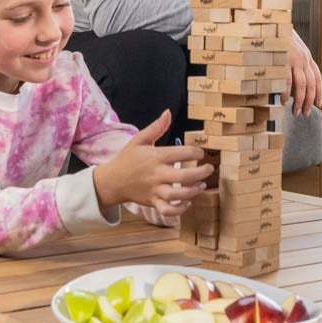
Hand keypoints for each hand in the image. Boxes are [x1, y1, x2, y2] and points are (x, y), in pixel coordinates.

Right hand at [94, 111, 213, 220]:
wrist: (112, 180)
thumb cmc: (128, 158)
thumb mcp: (139, 139)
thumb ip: (156, 127)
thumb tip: (168, 112)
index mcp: (156, 157)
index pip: (181, 153)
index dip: (195, 152)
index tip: (200, 153)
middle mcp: (156, 174)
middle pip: (183, 176)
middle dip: (200, 173)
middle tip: (209, 169)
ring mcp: (154, 190)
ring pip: (177, 195)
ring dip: (193, 191)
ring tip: (201, 185)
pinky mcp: (152, 202)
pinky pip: (167, 210)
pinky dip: (179, 209)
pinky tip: (187, 202)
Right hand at [286, 30, 321, 116]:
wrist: (271, 23)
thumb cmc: (278, 37)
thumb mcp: (291, 48)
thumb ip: (294, 61)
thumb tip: (292, 79)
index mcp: (306, 56)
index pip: (317, 77)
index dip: (319, 92)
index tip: (319, 104)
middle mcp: (304, 58)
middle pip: (311, 84)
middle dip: (310, 101)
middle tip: (306, 113)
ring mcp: (294, 60)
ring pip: (301, 86)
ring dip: (300, 101)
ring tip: (297, 112)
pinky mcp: (283, 60)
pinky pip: (286, 81)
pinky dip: (286, 93)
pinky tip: (283, 101)